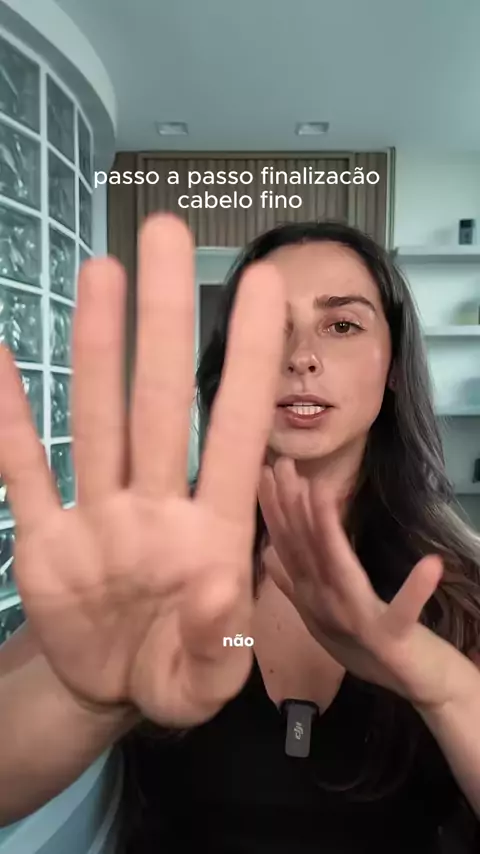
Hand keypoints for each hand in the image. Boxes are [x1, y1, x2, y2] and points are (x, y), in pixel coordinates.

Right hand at [0, 214, 284, 726]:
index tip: (266, 284)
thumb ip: (220, 639)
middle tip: (168, 233)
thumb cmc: (179, 673)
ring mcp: (98, 514)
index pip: (236, 430)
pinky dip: (8, 420)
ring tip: (103, 271)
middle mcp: (156, 504)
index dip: (249, 360)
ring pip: (97, 417)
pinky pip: (21, 470)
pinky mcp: (45, 537)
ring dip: (97, 348)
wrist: (112, 688)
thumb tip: (218, 586)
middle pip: (160, 399)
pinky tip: (1, 360)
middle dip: (165, 320)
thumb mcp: (210, 680)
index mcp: (211, 532)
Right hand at [259, 457, 474, 709]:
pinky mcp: (391, 636)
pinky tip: (432, 564)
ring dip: (326, 528)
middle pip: (304, 547)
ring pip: (336, 567)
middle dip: (290, 504)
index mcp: (311, 595)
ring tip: (320, 491)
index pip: (288, 545)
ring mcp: (355, 620)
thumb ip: (293, 583)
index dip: (275, 508)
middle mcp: (324, 604)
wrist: (407, 682)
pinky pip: (404, 611)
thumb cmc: (366, 644)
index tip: (266, 472)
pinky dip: (416, 590)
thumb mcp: (320, 613)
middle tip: (280, 464)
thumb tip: (266, 552)